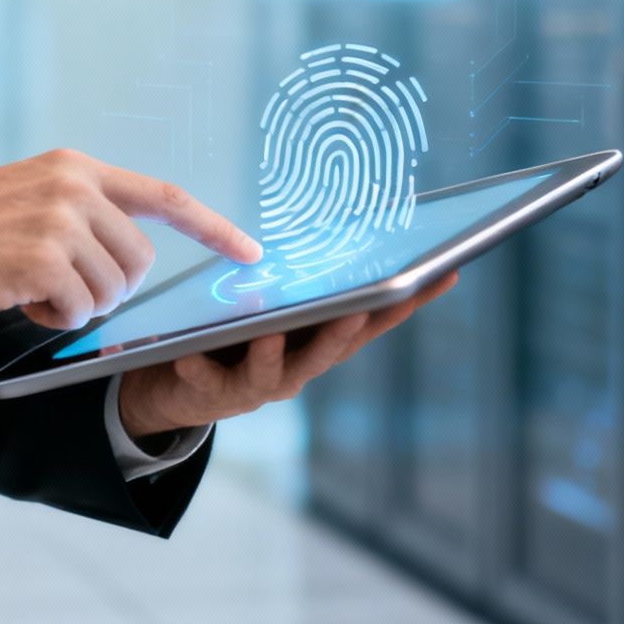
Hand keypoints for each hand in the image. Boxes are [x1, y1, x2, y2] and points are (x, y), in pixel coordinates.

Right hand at [0, 148, 261, 330]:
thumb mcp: (24, 200)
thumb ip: (77, 213)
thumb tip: (128, 257)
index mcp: (73, 167)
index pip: (163, 195)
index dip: (213, 227)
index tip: (252, 251)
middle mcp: (74, 185)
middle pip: (140, 261)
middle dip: (109, 289)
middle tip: (56, 289)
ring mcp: (59, 219)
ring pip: (113, 290)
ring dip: (77, 306)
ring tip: (28, 289)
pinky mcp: (42, 258)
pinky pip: (81, 311)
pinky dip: (53, 320)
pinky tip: (16, 300)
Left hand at [114, 273, 458, 441]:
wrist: (180, 386)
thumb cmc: (239, 336)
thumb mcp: (278, 305)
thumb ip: (304, 281)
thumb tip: (343, 230)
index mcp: (320, 340)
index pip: (373, 319)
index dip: (410, 300)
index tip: (444, 273)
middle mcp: (299, 367)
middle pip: (330, 350)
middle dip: (344, 331)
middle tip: (355, 311)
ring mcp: (258, 384)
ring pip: (272, 372)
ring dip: (273, 354)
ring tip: (269, 334)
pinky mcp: (214, 393)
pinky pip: (205, 378)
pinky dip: (198, 364)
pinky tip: (187, 353)